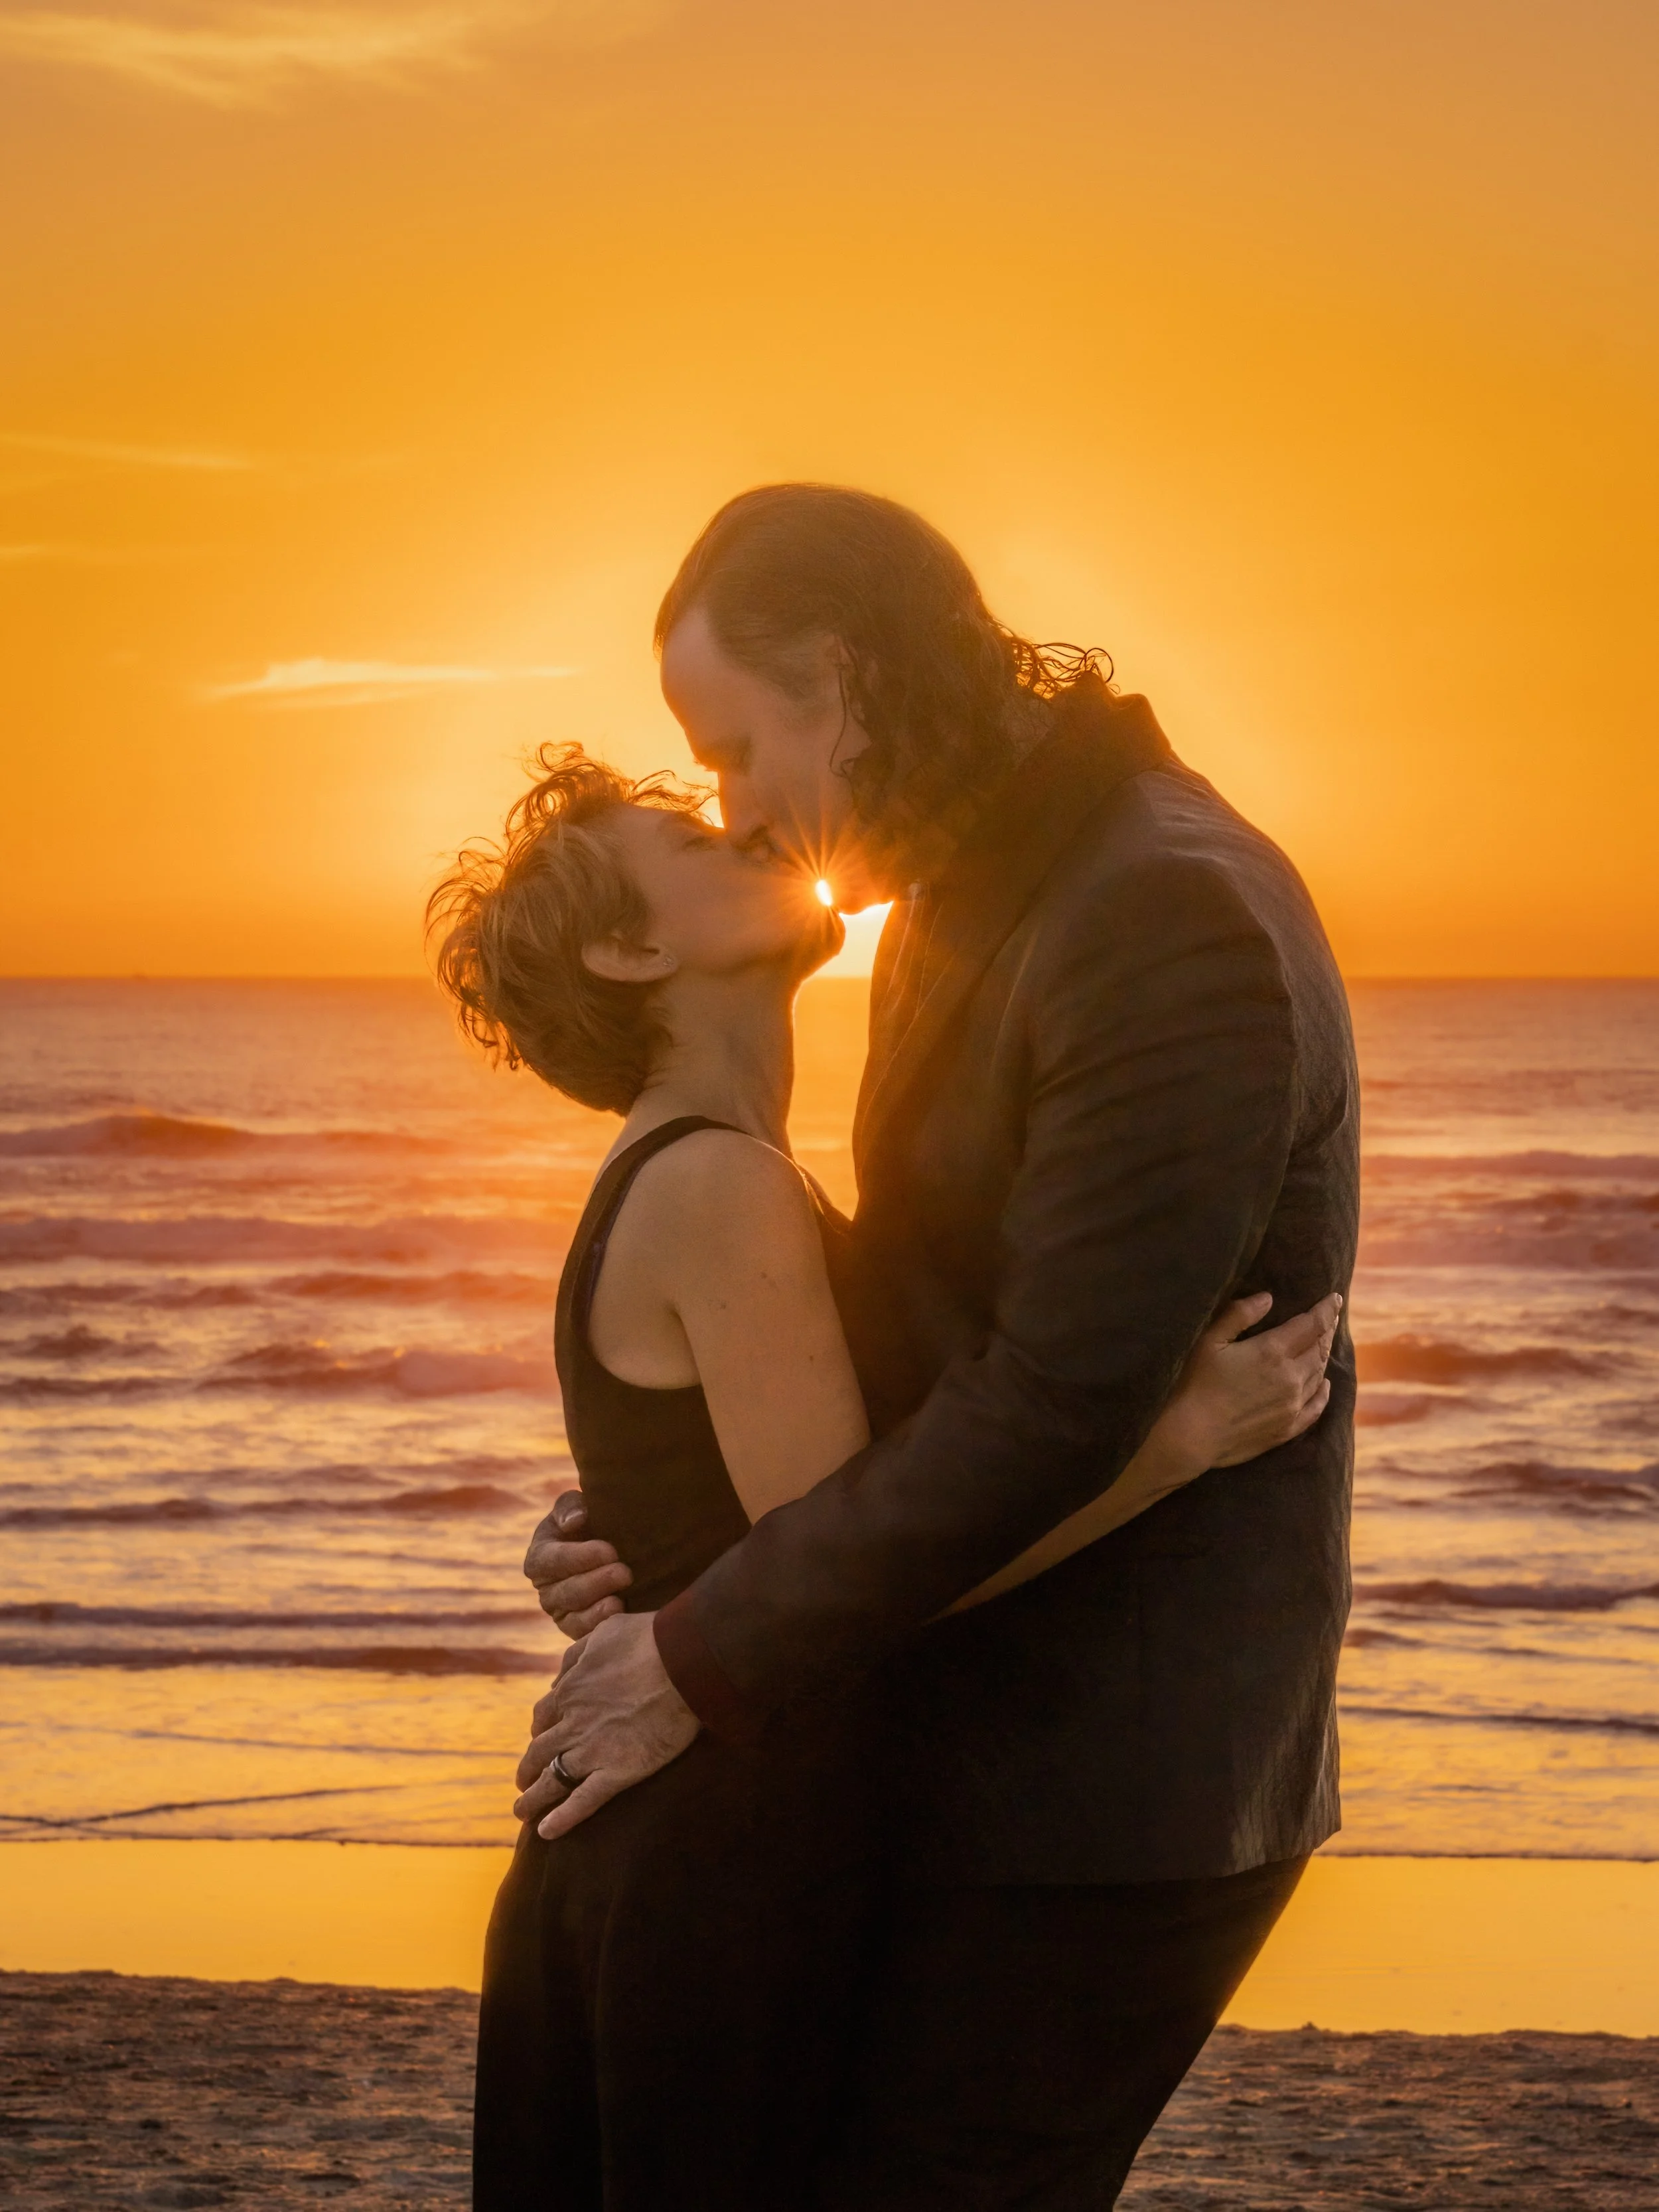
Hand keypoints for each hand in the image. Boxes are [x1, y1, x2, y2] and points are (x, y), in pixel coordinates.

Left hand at [513, 1612, 699, 1840]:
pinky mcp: (618, 1772)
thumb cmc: (647, 1640)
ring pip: (552, 1779)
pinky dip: (563, 1819)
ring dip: (533, 1798)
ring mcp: (593, 1750)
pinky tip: (546, 1833)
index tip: (540, 1738)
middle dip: (527, 1768)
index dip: (539, 1729)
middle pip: (539, 1751)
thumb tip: (562, 1674)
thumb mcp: (602, 1633)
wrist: (681, 1661)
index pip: (543, 1716)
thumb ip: (577, 1654)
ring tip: (522, 1811)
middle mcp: (573, 1724)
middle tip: (523, 1781)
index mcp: (570, 1691)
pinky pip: (583, 1801)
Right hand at [523, 1489, 633, 1638]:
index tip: (610, 1550)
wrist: (610, 1548)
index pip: (551, 1560)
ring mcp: (560, 1613)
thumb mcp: (577, 1507)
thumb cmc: (590, 1523)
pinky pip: (583, 1635)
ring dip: (599, 1608)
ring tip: (622, 1597)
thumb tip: (575, 1521)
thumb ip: (570, 1507)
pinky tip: (619, 1615)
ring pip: (573, 1616)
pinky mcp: (577, 1630)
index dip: (579, 1557)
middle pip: (566, 1591)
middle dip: (596, 1582)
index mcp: (539, 1557)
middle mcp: (545, 1589)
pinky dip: (599, 1627)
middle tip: (625, 1573)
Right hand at [1162, 1289, 1340, 1470]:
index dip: (1327, 1309)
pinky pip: (1317, 1407)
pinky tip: (1324, 1385)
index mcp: (1273, 1351)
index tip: (1335, 1298)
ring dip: (1323, 1357)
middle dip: (1326, 1330)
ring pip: (1320, 1374)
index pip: (1312, 1324)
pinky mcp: (1288, 1428)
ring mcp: (1293, 1405)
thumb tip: (1267, 1298)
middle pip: (1320, 1348)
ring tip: (1321, 1345)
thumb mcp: (1210, 1340)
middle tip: (1329, 1318)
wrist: (1190, 1435)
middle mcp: (1291, 1377)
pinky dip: (1324, 1392)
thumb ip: (1239, 1315)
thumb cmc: (1194, 1383)